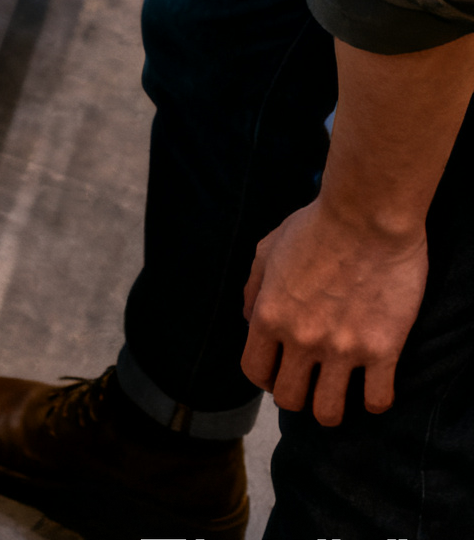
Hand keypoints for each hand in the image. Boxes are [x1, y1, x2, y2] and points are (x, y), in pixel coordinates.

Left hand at [240, 196, 427, 423]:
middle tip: (310, 382)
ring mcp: (342, 348)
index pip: (254, 371)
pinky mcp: (382, 350)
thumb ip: (253, 288)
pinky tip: (372, 386)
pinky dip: (373, 401)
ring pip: (329, 412)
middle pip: (289, 399)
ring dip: (331, 408)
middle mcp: (301, 338)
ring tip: (339, 393)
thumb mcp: (268, 249)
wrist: (367, 216)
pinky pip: (376, 400)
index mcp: (269, 315)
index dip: (264, 377)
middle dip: (296, 395)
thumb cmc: (316, 226)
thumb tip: (248, 319)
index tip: (278, 372)